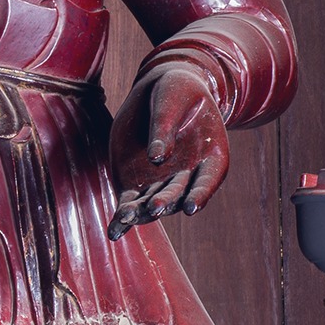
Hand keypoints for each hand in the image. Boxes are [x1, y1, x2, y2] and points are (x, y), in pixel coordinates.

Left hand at [108, 60, 228, 236]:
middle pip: (178, 194)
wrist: (159, 92)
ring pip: (153, 203)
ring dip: (141, 214)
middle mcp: (187, 176)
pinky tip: (114, 231)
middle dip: (166, 202)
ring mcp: (161, 182)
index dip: (200, 195)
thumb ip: (165, 126)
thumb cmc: (175, 92)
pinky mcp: (136, 182)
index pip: (208, 180)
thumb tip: (156, 157)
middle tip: (154, 207)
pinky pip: (131, 202)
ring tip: (126, 218)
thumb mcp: (172, 100)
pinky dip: (123, 217)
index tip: (190, 208)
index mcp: (210, 157)